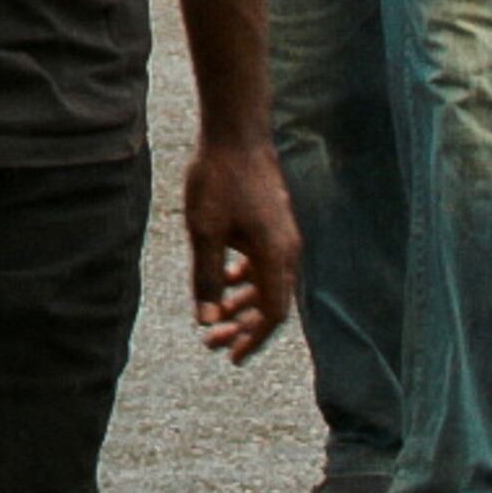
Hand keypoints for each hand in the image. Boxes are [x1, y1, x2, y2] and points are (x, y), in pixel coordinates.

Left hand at [182, 134, 300, 359]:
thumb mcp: (204, 233)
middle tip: (211, 343)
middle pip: (271, 304)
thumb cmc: (218, 181)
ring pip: (267, 284)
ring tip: (214, 319)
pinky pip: (266, 264)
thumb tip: (207, 322)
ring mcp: (283, 238)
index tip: (230, 356)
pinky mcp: (274, 226)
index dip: (252, 339)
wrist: (236, 135)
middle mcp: (287, 252)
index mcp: (276, 258)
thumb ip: (207, 279)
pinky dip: (247, 279)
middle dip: (242, 328)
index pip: (273, 315)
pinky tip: (227, 280)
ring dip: (242, 304)